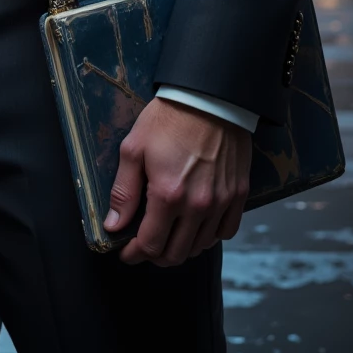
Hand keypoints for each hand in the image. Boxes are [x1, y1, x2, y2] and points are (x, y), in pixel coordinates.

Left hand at [104, 97, 250, 265]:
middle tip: (145, 245)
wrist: (208, 97)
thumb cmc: (169, 118)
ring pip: (200, 246)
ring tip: (169, 235)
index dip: (135, 254)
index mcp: (168, 195)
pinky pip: (226, 232)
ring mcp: (221, 202)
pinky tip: (198, 227)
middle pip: (176, 253)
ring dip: (182, 247)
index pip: (150, 245)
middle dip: (156, 255)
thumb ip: (124, 191)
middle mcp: (197, 205)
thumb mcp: (134, 149)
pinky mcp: (238, 194)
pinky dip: (210, 236)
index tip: (127, 252)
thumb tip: (114, 225)